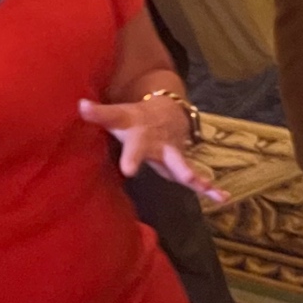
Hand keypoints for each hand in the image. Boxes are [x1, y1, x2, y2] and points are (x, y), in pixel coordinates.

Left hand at [77, 98, 226, 202]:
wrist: (170, 112)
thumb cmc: (136, 118)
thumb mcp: (117, 114)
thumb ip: (99, 114)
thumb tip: (79, 104)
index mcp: (132, 127)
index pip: (112, 117)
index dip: (98, 114)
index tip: (84, 109)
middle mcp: (152, 140)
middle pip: (144, 148)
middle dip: (137, 157)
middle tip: (128, 170)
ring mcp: (170, 152)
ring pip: (178, 164)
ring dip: (188, 174)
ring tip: (200, 184)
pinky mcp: (182, 163)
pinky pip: (196, 178)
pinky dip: (210, 188)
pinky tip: (222, 198)